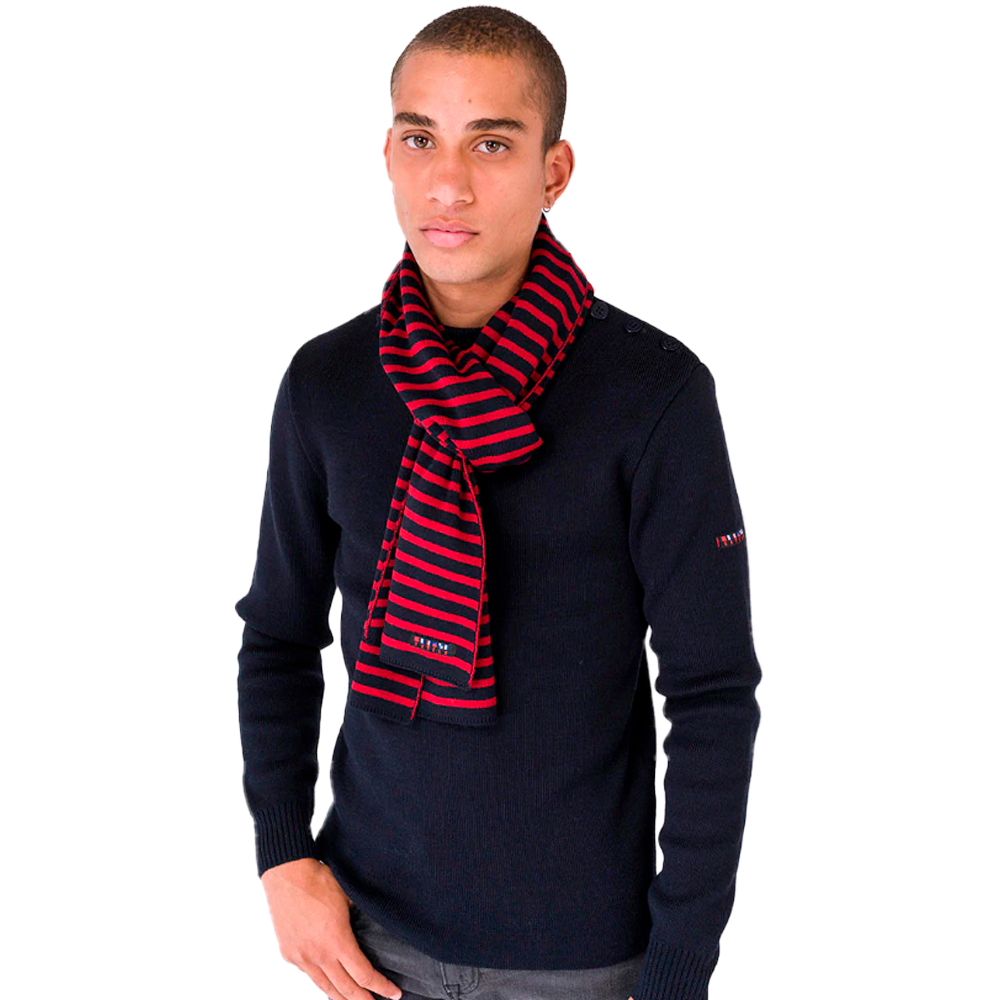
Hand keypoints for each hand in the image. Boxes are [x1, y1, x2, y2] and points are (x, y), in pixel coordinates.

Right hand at [261, 857, 402, 999]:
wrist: (287, 873)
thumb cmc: (319, 881)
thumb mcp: (348, 897)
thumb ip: (362, 917)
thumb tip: (377, 924)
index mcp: (337, 941)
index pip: (364, 975)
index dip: (381, 987)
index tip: (394, 993)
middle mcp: (319, 955)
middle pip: (346, 989)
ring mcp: (302, 957)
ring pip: (325, 988)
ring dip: (343, 998)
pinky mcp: (289, 954)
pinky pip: (310, 975)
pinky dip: (324, 983)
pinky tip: (332, 985)